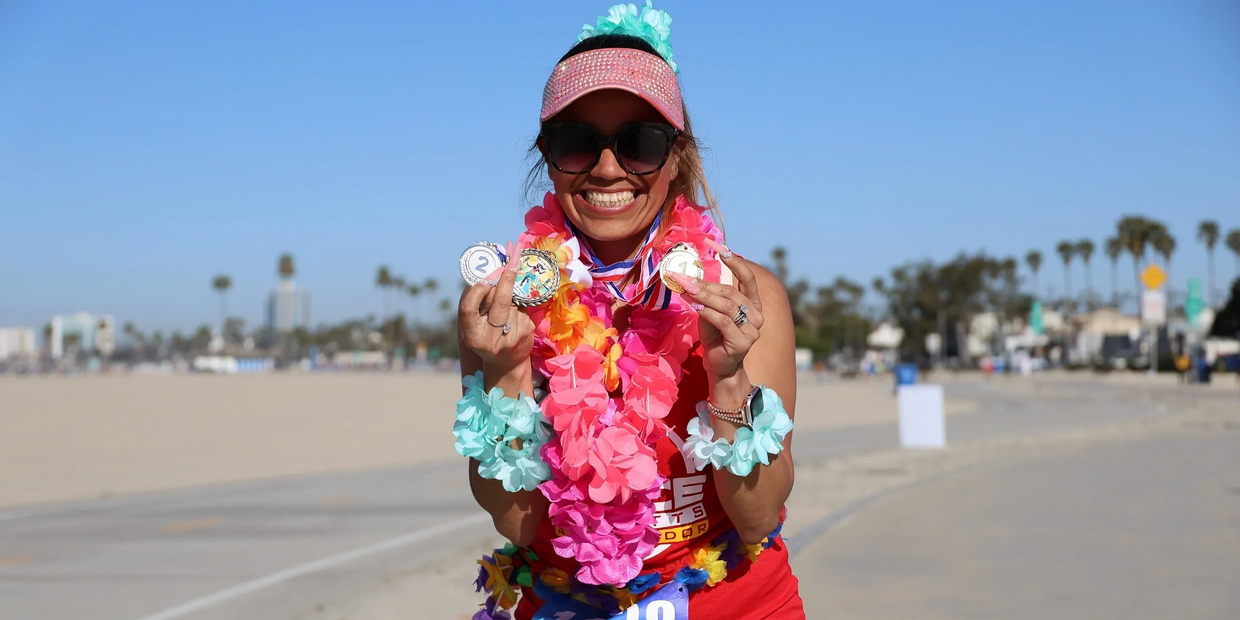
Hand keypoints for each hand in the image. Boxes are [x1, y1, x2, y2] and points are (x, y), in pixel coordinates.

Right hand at [458, 243, 534, 376]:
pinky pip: (523, 307)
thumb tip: (490, 270)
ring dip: (511, 290)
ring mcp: (512, 337)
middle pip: (499, 303)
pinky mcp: (527, 333)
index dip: (475, 292)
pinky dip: (519, 302)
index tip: (484, 277)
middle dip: (507, 277)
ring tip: (509, 287)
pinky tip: (515, 308)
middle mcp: (491, 339)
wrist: (506, 363)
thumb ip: (478, 301)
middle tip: (514, 254)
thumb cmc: (485, 334)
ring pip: (514, 302)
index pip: (468, 310)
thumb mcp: (475, 323)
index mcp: (473, 336)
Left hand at [668, 241, 763, 379]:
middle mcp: (757, 315)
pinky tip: (694, 305)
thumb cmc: (715, 337)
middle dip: (706, 283)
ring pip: (726, 305)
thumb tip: (688, 277)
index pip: (748, 279)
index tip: (721, 248)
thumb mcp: (711, 311)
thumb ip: (707, 296)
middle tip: (684, 276)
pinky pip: (722, 321)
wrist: (719, 366)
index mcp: (753, 304)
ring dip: (703, 295)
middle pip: (730, 292)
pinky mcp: (742, 342)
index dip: (736, 262)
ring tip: (685, 288)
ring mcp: (752, 330)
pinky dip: (706, 311)